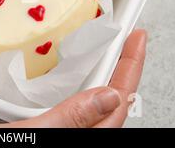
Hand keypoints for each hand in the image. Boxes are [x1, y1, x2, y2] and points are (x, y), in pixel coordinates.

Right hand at [0, 29, 146, 127]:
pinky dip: (83, 88)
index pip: (120, 98)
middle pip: (114, 101)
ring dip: (104, 77)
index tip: (137, 39)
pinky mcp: (57, 130)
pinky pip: (79, 108)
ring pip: (97, 105)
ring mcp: (70, 132)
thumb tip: (107, 96)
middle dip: (123, 69)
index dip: (131, 65)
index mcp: (86, 135)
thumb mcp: (37, 132)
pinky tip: (76, 81)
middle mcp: (83, 135)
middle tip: (128, 43)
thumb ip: (72, 117)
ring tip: (108, 56)